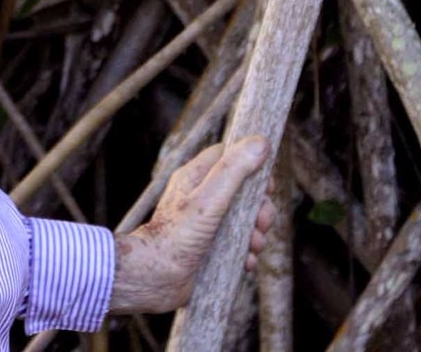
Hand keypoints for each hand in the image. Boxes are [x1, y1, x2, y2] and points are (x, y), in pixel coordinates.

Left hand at [107, 137, 275, 314]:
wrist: (154, 278)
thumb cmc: (176, 236)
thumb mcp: (209, 199)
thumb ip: (233, 170)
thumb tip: (260, 142)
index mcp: (196, 177)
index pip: (229, 157)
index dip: (252, 166)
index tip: (267, 185)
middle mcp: (201, 197)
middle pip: (242, 190)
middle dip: (259, 208)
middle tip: (263, 223)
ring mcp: (205, 223)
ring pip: (242, 219)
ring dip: (256, 233)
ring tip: (255, 246)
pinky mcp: (209, 246)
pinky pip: (236, 243)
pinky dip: (246, 252)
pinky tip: (247, 261)